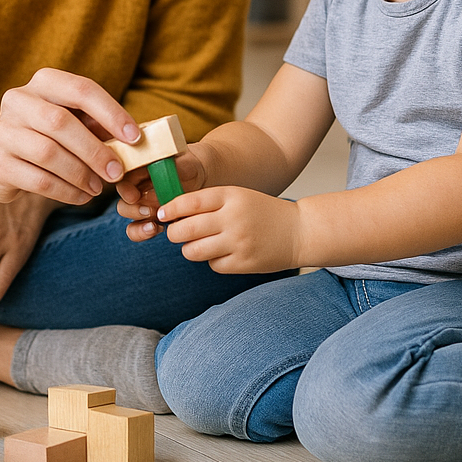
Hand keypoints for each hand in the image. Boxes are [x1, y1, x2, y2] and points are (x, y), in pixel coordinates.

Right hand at [0, 68, 140, 205]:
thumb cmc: (43, 134)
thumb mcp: (69, 120)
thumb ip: (96, 125)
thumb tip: (132, 143)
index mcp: (43, 82)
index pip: (82, 89)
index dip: (111, 113)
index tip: (135, 137)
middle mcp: (18, 100)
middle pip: (60, 122)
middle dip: (95, 150)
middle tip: (117, 172)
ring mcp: (3, 132)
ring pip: (48, 153)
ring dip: (80, 174)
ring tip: (97, 187)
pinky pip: (38, 180)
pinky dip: (66, 191)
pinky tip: (81, 196)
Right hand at [116, 146, 208, 241]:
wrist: (201, 175)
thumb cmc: (190, 164)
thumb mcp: (183, 163)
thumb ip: (170, 170)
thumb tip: (158, 183)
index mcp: (138, 167)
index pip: (122, 178)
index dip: (125, 189)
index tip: (134, 196)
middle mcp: (135, 185)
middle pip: (122, 199)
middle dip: (132, 209)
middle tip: (148, 212)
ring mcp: (140, 202)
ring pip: (127, 215)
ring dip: (136, 224)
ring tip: (153, 226)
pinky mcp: (148, 217)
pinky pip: (137, 229)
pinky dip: (143, 232)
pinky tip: (159, 229)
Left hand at [156, 186, 300, 272]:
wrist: (298, 231)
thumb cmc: (262, 212)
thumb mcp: (237, 196)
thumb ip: (209, 203)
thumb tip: (172, 215)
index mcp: (230, 196)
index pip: (190, 202)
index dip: (170, 208)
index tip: (162, 213)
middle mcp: (233, 218)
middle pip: (185, 229)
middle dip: (174, 233)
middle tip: (175, 233)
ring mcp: (238, 242)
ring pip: (194, 251)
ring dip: (189, 249)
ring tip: (197, 244)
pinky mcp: (243, 263)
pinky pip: (213, 265)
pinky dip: (212, 260)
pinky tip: (223, 253)